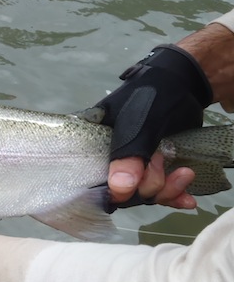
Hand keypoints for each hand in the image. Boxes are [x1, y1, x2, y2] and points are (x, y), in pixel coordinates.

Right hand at [96, 44, 211, 207]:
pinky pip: (159, 192)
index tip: (136, 184)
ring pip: (144, 193)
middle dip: (149, 183)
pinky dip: (174, 196)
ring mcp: (134, 165)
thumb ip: (129, 153)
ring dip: (167, 189)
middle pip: (123, 192)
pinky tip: (187, 199)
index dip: (116, 190)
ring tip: (183, 173)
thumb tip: (118, 190)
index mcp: (94, 145)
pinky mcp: (154, 168)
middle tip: (162, 160)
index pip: (95, 182)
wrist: (185, 82)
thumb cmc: (154, 93)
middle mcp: (110, 159)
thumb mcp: (139, 122)